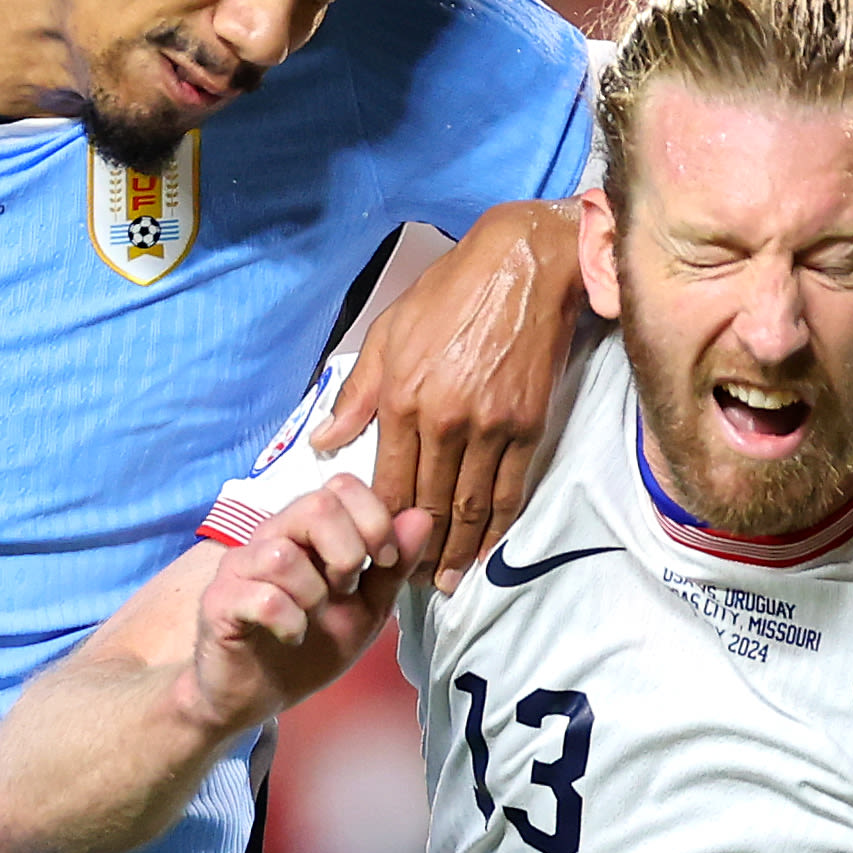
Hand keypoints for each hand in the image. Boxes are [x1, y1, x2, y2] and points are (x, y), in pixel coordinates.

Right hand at [182, 477, 435, 732]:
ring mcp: (240, 567)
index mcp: (308, 532)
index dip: (374, 518)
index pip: (342, 486)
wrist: (257, 695)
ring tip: (312, 617)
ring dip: (314, 594)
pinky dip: (288, 621)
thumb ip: (393, 566)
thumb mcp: (367, 609)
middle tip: (347, 589)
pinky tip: (291, 637)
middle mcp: (271, 537)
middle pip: (316, 504)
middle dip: (349, 551)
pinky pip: (261, 597)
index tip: (385, 561)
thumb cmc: (309, 645)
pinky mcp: (219, 603)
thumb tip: (422, 516)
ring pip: (284, 554)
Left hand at [314, 201, 584, 591]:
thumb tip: (324, 444)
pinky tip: (487, 548)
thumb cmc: (447, 295)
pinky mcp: (528, 426)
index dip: (380, 527)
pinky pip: (510, 490)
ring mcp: (489, 428)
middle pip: (428, 504)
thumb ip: (355, 395)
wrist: (521, 269)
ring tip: (447, 581)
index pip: (387, 483)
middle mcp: (443, 422)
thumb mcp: (386, 334)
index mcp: (401, 400)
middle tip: (410, 583)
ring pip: (470, 507)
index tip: (374, 554)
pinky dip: (498, 526)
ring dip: (458, 551)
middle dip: (418, 551)